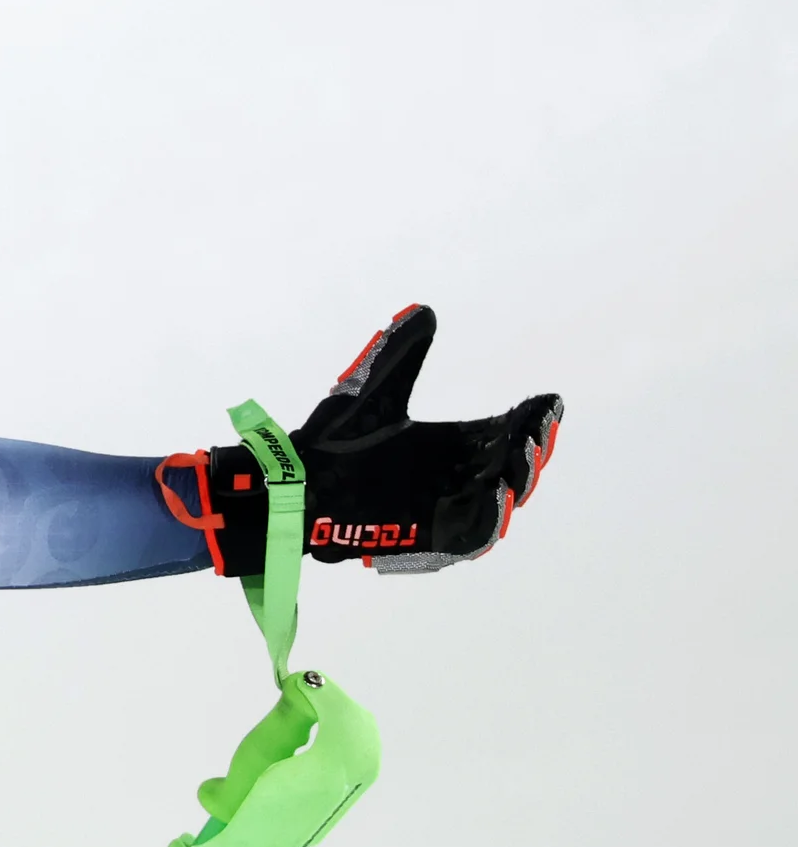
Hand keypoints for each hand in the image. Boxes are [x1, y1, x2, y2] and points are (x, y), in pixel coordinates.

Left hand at [161, 305, 560, 574]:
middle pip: (511, 464)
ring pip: (500, 498)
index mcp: (449, 444)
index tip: (548, 401)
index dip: (529, 419)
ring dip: (518, 478)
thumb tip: (423, 310)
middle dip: (531, 446)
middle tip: (538, 427)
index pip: (502, 431)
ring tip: (523, 453)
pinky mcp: (430, 535)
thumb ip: (400, 355)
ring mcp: (445, 507)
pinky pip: (471, 532)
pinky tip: (496, 492)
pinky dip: (489, 515)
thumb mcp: (372, 391)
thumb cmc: (333, 440)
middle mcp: (455, 476)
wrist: (297, 483)